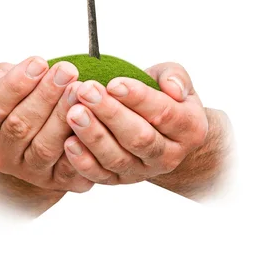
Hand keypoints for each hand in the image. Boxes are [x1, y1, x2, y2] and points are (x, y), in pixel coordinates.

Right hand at [0, 56, 93, 192]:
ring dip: (62, 116)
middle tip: (66, 70)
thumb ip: (2, 77)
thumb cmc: (22, 105)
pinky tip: (91, 121)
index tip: (39, 61)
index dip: (15, 83)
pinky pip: (69, 168)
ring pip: (44, 147)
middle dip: (45, 95)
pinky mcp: (56, 182)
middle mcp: (1, 154)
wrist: (35, 144)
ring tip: (78, 90)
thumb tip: (1, 75)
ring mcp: (28, 171)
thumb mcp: (7, 86)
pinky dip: (80, 146)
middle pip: (20, 125)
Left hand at [63, 62, 208, 184]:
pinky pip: (101, 175)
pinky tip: (69, 142)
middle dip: (110, 113)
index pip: (164, 113)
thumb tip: (173, 89)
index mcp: (189, 128)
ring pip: (118, 158)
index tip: (113, 83)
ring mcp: (143, 171)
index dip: (138, 98)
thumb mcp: (173, 78)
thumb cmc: (163, 94)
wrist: (160, 128)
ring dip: (93, 136)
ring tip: (73, 112)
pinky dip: (83, 162)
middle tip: (86, 91)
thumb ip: (175, 76)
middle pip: (139, 138)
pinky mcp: (119, 180)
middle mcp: (169, 155)